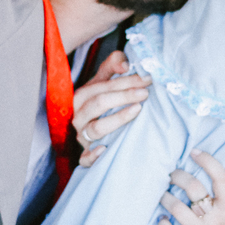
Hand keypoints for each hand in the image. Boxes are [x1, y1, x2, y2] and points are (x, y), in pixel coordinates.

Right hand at [73, 51, 150, 167]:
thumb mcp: (103, 80)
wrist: (89, 127)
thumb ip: (113, 65)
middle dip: (123, 96)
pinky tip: (105, 150)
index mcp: (81, 98)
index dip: (124, 82)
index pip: (101, 87)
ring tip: (138, 110)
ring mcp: (81, 137)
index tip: (146, 79)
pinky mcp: (85, 156)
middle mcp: (78, 117)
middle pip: (98, 104)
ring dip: (117, 119)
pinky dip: (93, 156)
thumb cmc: (101, 102)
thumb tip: (126, 65)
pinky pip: (85, 159)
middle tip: (145, 93)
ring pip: (96, 129)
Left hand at [158, 149, 224, 224]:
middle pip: (194, 189)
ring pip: (178, 209)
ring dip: (166, 198)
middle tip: (172, 174)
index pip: (222, 179)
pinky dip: (162, 224)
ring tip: (163, 194)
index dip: (208, 162)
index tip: (195, 152)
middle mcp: (216, 219)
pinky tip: (161, 218)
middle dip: (179, 177)